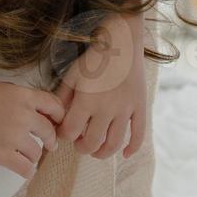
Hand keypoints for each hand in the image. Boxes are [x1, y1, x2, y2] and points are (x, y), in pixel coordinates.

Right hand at [0, 81, 65, 178]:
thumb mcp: (6, 89)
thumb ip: (23, 99)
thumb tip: (37, 110)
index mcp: (26, 97)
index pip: (54, 105)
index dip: (59, 116)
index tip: (57, 123)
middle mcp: (25, 116)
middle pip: (48, 131)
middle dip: (51, 140)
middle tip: (50, 144)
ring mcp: (15, 136)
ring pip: (37, 152)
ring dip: (35, 156)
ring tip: (30, 158)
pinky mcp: (4, 154)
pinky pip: (25, 168)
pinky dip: (28, 171)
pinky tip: (27, 171)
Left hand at [55, 13, 147, 158]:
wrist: (122, 42)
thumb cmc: (94, 58)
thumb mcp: (72, 75)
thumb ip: (63, 98)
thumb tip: (56, 119)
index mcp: (86, 100)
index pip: (70, 132)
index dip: (63, 136)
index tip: (64, 133)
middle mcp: (106, 109)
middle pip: (91, 142)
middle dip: (81, 147)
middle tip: (79, 143)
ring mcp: (125, 109)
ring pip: (114, 143)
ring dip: (102, 152)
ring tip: (96, 150)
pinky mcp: (140, 107)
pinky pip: (139, 134)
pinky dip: (132, 148)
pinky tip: (124, 154)